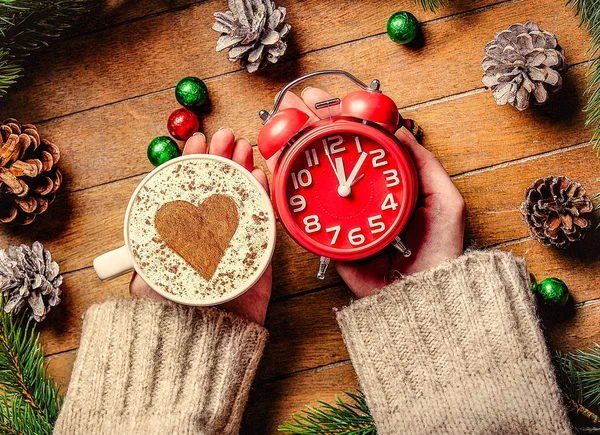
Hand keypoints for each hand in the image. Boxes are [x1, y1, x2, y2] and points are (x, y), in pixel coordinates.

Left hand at [130, 128, 273, 324]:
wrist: (203, 348)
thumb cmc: (169, 315)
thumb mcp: (148, 276)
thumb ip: (147, 244)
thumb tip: (150, 208)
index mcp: (180, 239)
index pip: (186, 192)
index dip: (192, 164)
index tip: (197, 140)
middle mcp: (207, 239)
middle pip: (215, 191)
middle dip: (221, 160)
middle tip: (227, 137)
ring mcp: (234, 247)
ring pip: (240, 202)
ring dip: (243, 172)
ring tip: (245, 149)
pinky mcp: (258, 259)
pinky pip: (263, 224)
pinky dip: (264, 200)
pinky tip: (261, 178)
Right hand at [276, 87, 465, 298]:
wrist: (421, 295)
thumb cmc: (439, 251)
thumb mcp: (445, 200)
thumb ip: (425, 164)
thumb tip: (399, 129)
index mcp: (386, 184)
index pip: (360, 144)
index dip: (341, 119)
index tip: (327, 99)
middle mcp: (360, 196)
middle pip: (329, 155)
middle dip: (308, 126)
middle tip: (294, 103)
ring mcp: (341, 215)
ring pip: (311, 180)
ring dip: (291, 151)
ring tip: (277, 127)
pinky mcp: (326, 237)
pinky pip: (303, 213)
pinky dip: (284, 190)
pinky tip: (273, 166)